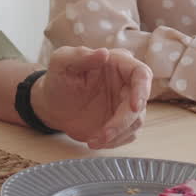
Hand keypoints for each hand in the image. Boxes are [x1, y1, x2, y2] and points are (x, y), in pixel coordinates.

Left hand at [33, 46, 152, 148]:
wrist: (52, 105)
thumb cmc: (58, 78)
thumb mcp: (61, 62)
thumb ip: (80, 55)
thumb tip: (103, 53)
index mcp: (117, 63)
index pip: (141, 73)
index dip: (142, 89)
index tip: (135, 107)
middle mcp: (126, 83)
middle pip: (140, 103)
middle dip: (123, 122)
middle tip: (103, 134)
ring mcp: (125, 104)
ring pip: (135, 122)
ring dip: (117, 135)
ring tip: (93, 140)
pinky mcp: (122, 122)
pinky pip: (127, 135)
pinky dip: (113, 142)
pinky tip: (95, 140)